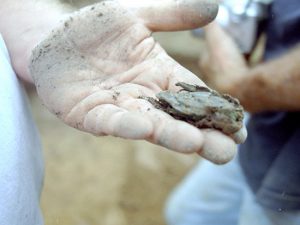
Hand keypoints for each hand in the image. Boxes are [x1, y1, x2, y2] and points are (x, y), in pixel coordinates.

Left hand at [30, 1, 245, 163]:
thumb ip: (174, 14)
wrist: (55, 38)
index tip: (239, 127)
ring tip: (197, 144)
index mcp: (159, 74)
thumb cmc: (96, 27)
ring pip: (150, 125)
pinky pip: (112, 121)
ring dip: (172, 136)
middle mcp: (144, 96)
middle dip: (203, 135)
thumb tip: (216, 10)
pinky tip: (145, 128)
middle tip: (228, 152)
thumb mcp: (138, 14)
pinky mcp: (91, 115)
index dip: (215, 110)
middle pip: (178, 118)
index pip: (194, 95)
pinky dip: (128, 125)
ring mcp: (119, 107)